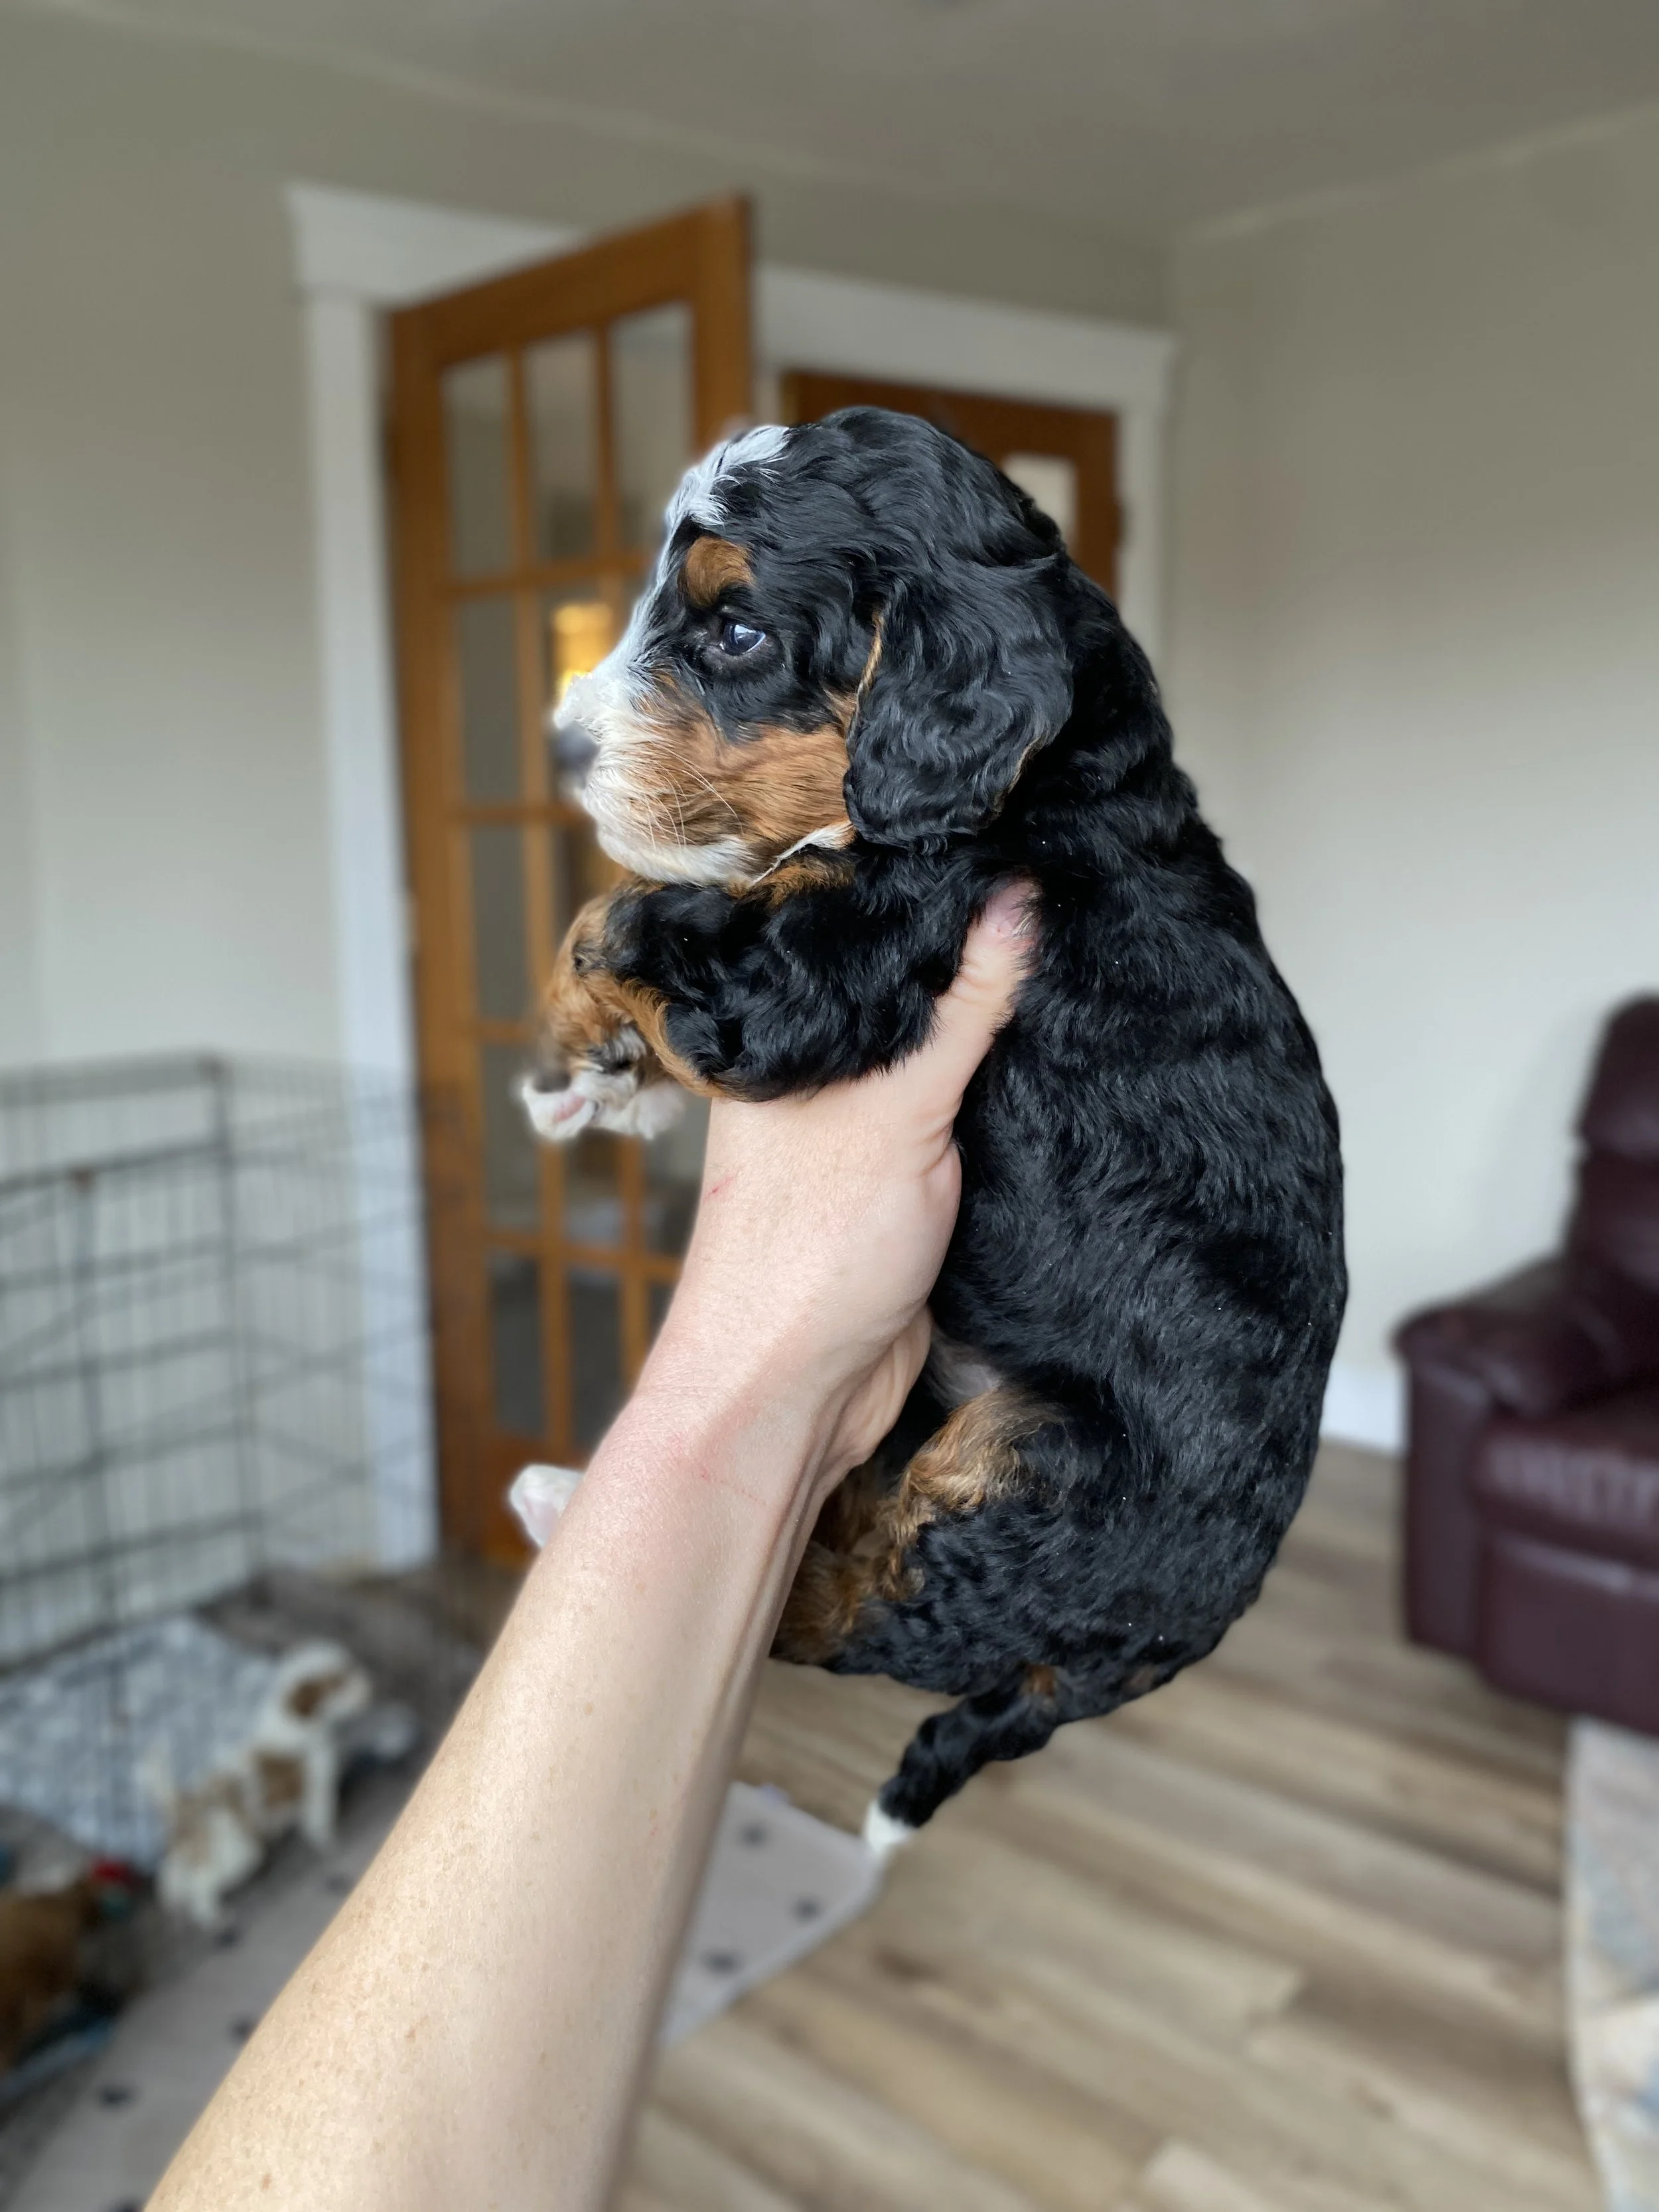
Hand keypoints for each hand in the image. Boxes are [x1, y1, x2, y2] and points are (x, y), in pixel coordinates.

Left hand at [643, 882, 1033, 1503]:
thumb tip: (1013, 904)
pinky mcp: (905, 1180)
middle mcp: (816, 1072)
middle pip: (904, 990)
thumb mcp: (897, 1114)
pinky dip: (1004, 1092)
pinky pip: (963, 1114)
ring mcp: (860, 1126)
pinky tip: (1059, 1053)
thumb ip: (960, 1013)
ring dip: (996, 1025)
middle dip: (973, 952)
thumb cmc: (807, 1254)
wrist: (796, 1394)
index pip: (857, 933)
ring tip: (1078, 953)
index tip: (1000, 836)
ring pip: (940, 1052)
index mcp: (782, 1036)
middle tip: (1064, 888)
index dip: (925, 886)